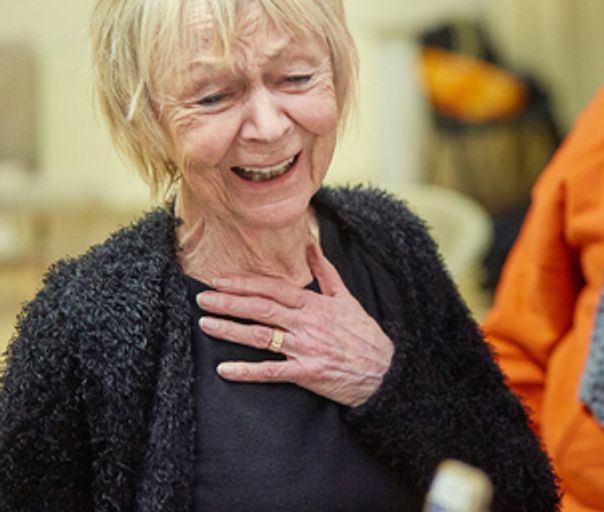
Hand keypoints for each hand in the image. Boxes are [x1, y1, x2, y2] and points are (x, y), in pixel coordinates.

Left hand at [196, 243, 395, 406]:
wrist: (384, 371)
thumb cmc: (364, 335)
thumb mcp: (347, 299)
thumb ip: (326, 273)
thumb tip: (311, 246)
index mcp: (316, 304)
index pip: (274, 289)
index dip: (245, 283)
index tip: (220, 280)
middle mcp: (308, 323)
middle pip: (261, 309)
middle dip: (229, 302)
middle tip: (202, 298)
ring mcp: (306, 348)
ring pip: (260, 336)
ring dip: (230, 329)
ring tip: (205, 323)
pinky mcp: (306, 374)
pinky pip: (271, 372)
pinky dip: (247, 371)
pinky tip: (224, 369)